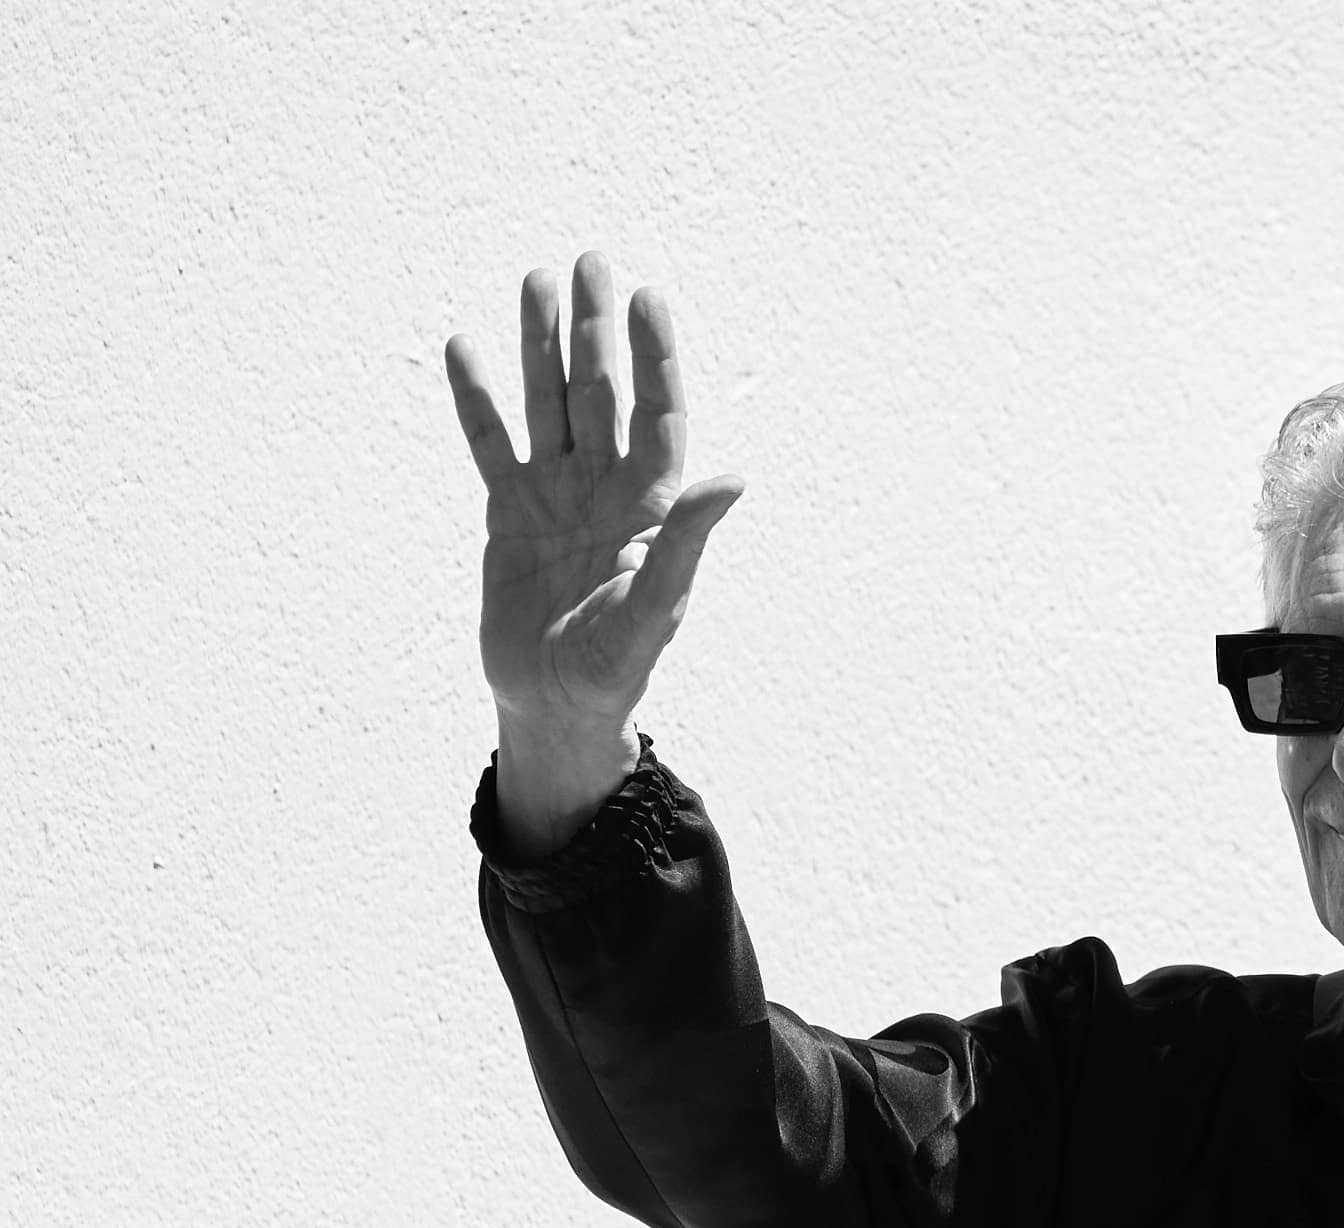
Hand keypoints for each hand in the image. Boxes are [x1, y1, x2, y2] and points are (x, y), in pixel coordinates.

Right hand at [445, 251, 742, 850]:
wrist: (556, 705)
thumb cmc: (616, 667)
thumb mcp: (654, 608)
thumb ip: (686, 542)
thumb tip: (733, 477)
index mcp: (650, 508)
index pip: (657, 415)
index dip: (654, 358)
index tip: (648, 298)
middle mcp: (605, 490)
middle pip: (601, 394)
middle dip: (597, 330)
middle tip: (594, 260)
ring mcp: (556, 497)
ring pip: (549, 405)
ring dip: (543, 345)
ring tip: (539, 280)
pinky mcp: (509, 515)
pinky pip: (491, 445)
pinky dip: (478, 401)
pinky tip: (466, 348)